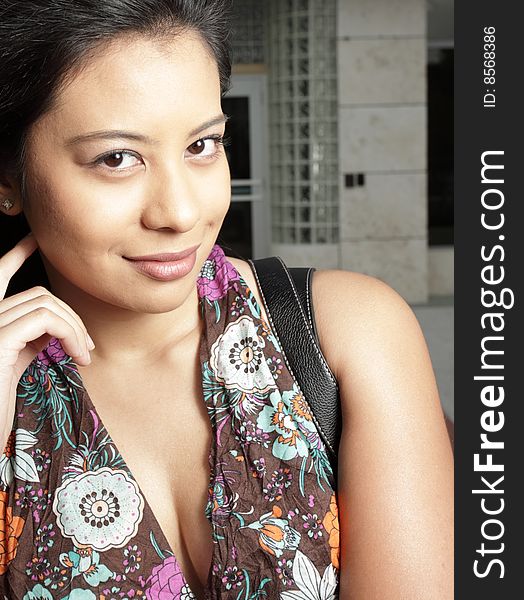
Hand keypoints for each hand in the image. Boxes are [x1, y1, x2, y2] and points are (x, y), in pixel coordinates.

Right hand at [0, 234, 93, 452]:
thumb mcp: (16, 363)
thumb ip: (30, 337)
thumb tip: (56, 325)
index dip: (15, 254)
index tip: (34, 239)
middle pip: (39, 294)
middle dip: (72, 316)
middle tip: (87, 346)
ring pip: (46, 303)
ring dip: (76, 328)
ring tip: (84, 355)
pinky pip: (45, 319)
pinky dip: (71, 333)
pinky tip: (79, 355)